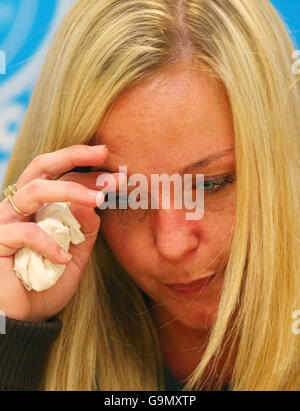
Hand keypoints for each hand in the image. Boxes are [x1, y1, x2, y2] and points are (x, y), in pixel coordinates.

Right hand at [0, 145, 122, 321]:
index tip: (116, 173)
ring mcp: (5, 222)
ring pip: (34, 190)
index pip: (60, 177)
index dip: (87, 171)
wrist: (23, 318)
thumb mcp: (75, 254)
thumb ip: (84, 230)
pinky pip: (25, 233)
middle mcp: (19, 208)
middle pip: (40, 167)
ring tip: (98, 199)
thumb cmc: (46, 283)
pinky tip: (64, 258)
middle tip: (103, 153)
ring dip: (69, 190)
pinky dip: (49, 243)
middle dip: (72, 156)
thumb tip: (95, 202)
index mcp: (38, 208)